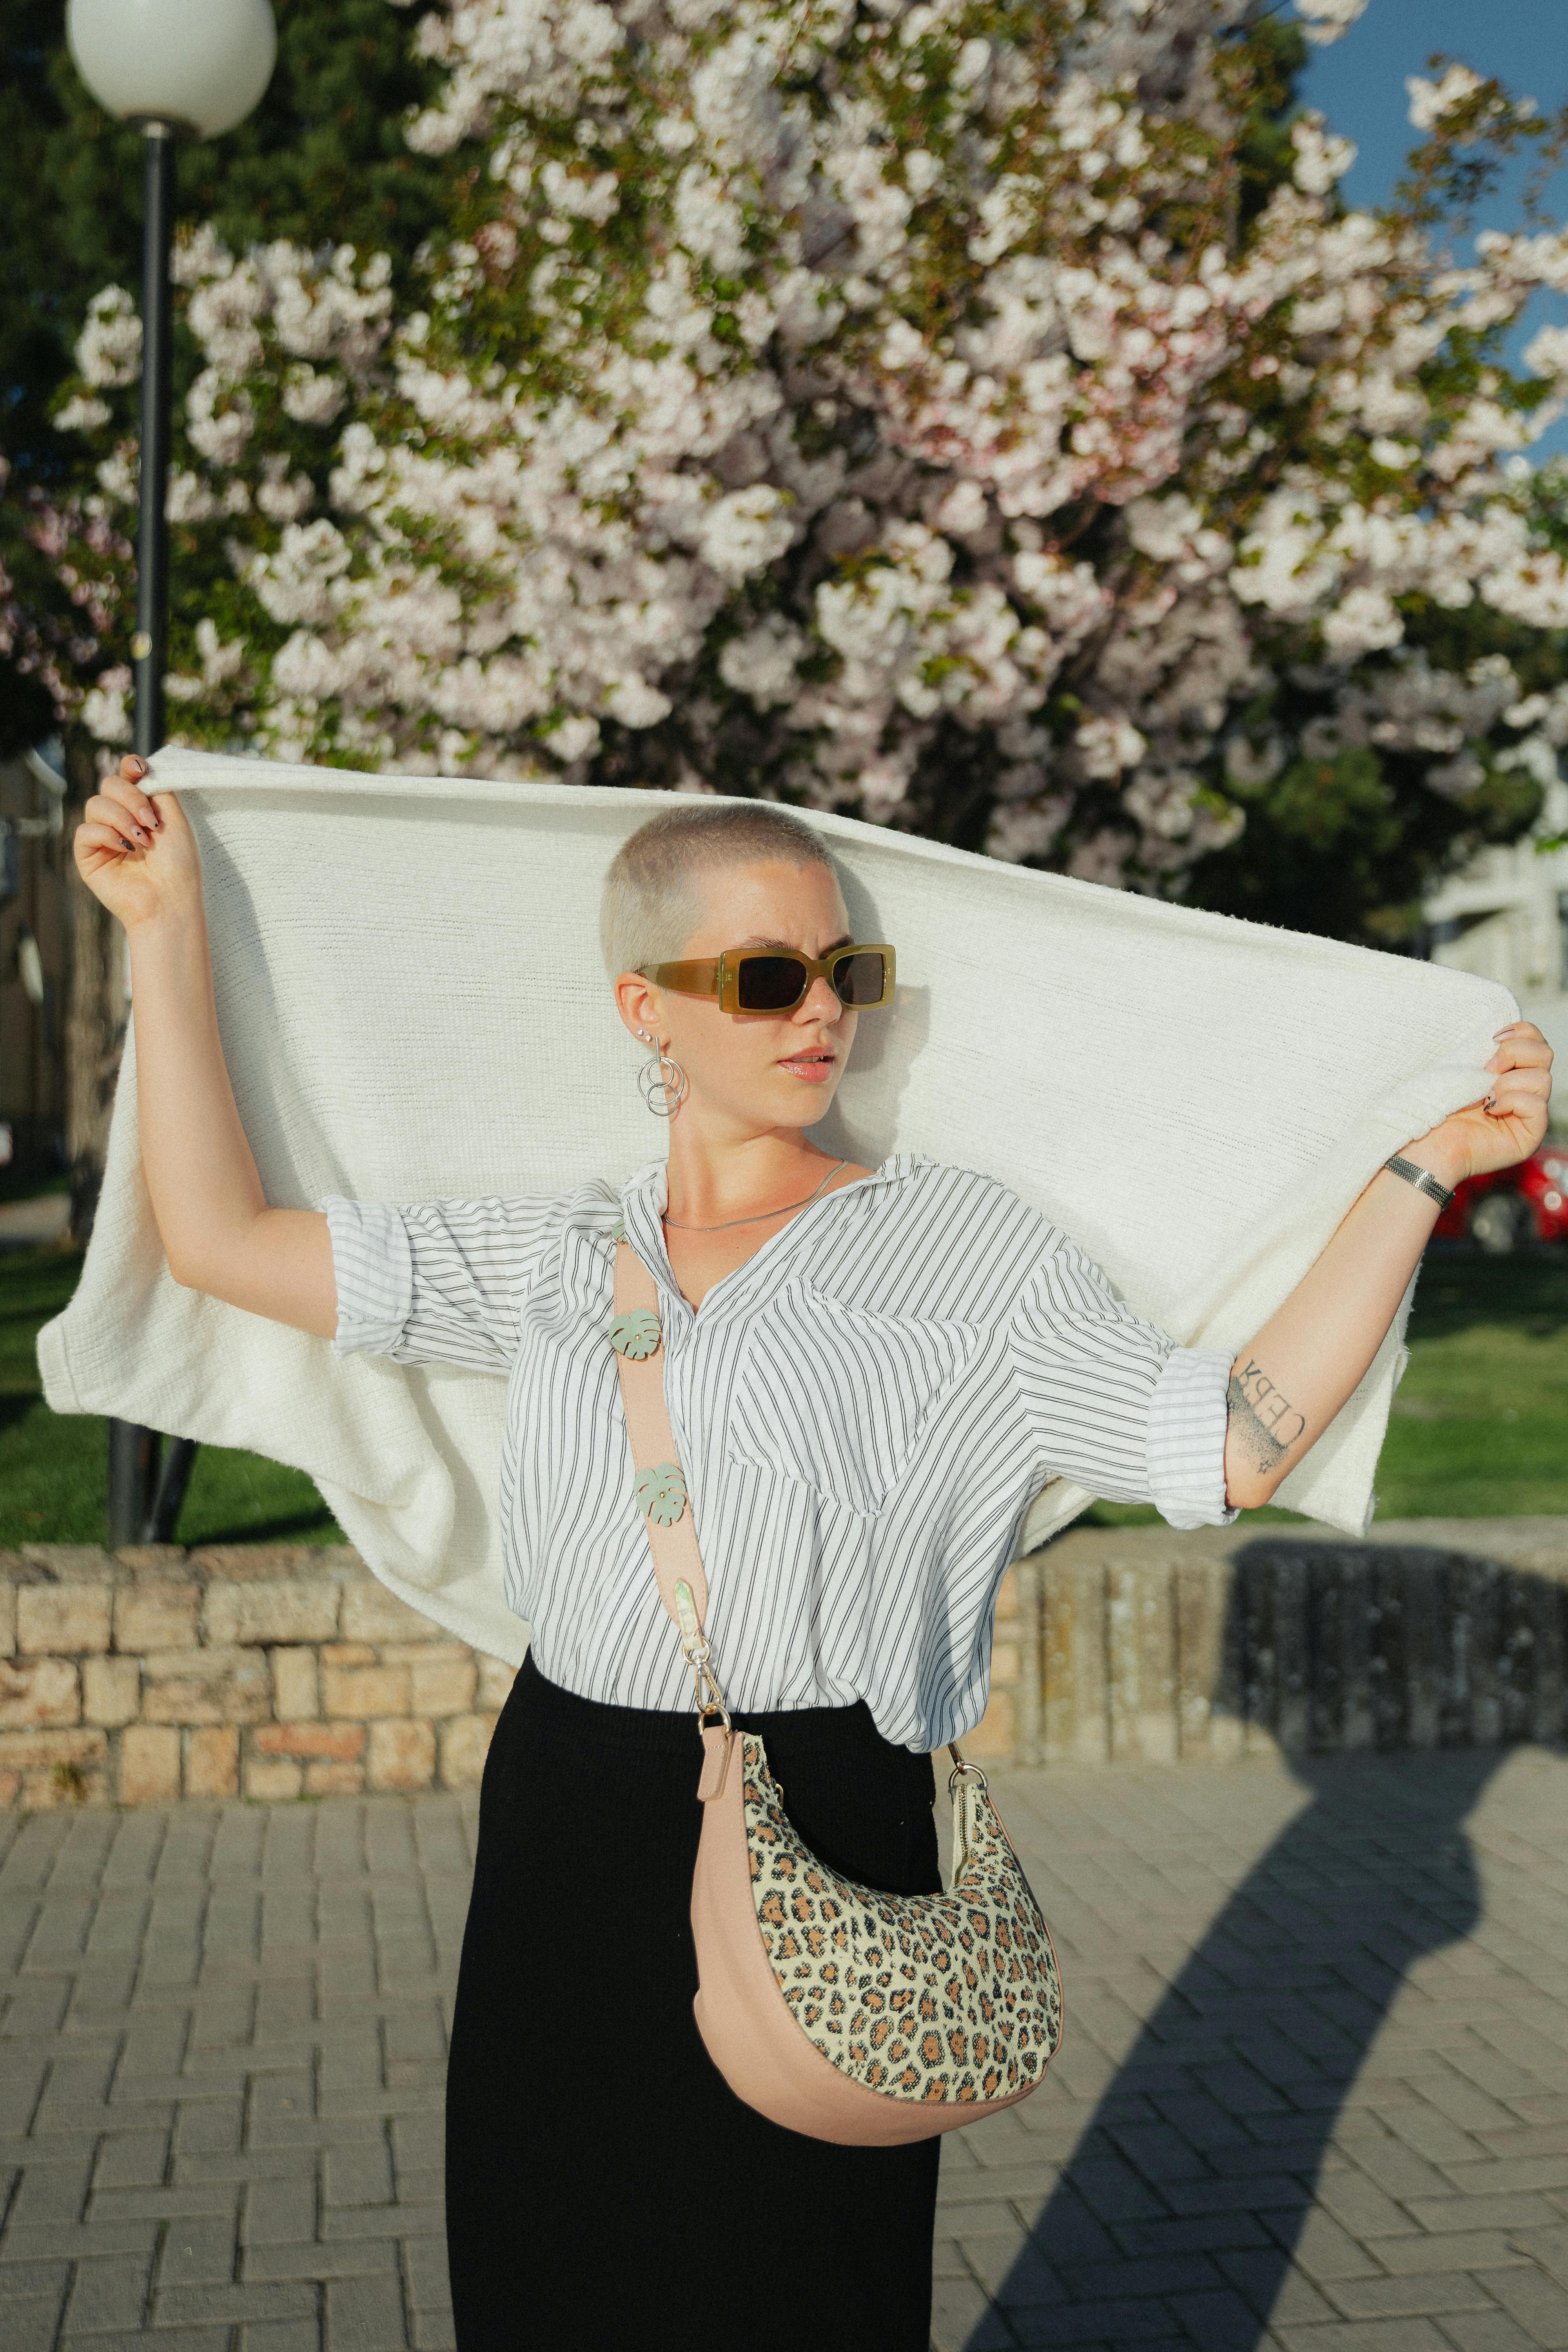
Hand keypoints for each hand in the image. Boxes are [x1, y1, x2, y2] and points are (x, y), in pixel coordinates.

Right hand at [73, 754, 202, 930]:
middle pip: (109, 784)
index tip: (140, 768)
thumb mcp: (175, 820)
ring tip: (142, 841)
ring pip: (95, 804)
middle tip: (151, 823)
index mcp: (141, 809)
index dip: (130, 766)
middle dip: (131, 797)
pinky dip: (107, 835)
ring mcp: (102, 837)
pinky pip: (85, 830)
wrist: (170, 901)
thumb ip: (159, 790)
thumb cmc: (178, 866)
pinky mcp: (88, 855)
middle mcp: (120, 820)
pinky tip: (124, 849)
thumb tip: (141, 769)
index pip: (127, 777)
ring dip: (122, 818)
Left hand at [1402, 1022, 1554, 1188]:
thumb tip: (1503, 1031)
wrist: (1426, 1138)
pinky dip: (1513, 1101)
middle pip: (1545, 1054)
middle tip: (1487, 1069)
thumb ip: (1488, 1049)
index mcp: (1512, 1070)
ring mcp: (1529, 1114)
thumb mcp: (1463, 1067)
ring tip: (1484, 1095)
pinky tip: (1491, 1110)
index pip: (1535, 1040)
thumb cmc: (1438, 1103)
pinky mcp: (1529, 1135)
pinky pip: (1537, 1105)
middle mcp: (1525, 1090)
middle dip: (1515, 1053)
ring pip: (1543, 1079)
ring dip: (1509, 1082)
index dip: (1521, 1032)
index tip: (1492, 1039)